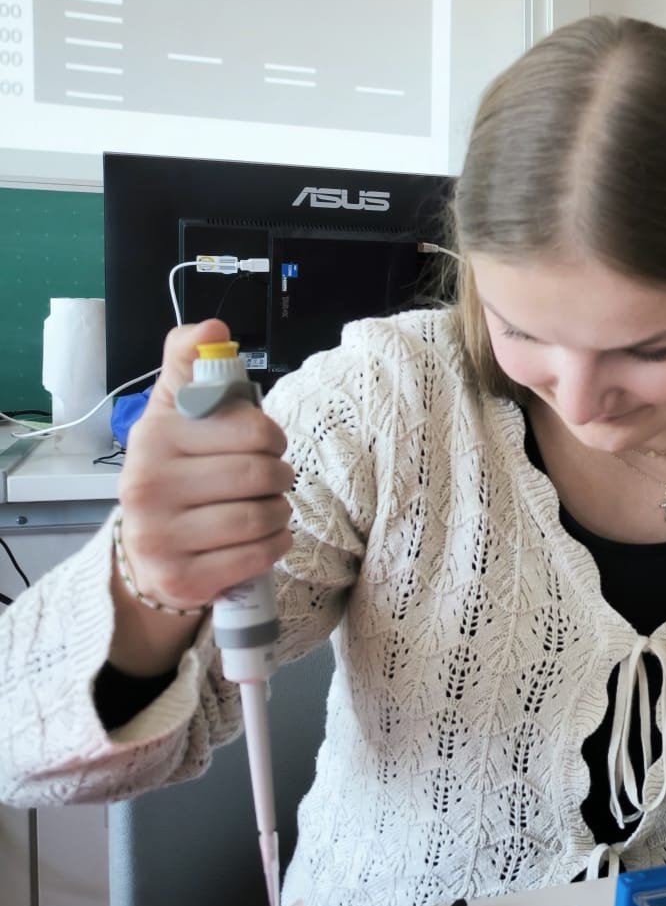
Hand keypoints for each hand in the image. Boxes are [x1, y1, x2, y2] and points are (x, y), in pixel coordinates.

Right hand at [116, 319, 294, 618]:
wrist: (149, 550)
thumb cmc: (178, 471)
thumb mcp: (176, 413)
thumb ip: (191, 364)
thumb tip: (212, 327)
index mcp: (153, 437)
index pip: (250, 430)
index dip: (271, 436)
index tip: (264, 443)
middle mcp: (146, 486)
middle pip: (261, 474)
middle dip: (278, 476)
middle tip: (266, 481)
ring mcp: (158, 537)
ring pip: (264, 516)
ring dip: (279, 513)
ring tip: (263, 509)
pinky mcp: (181, 579)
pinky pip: (259, 555)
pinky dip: (274, 545)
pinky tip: (261, 538)